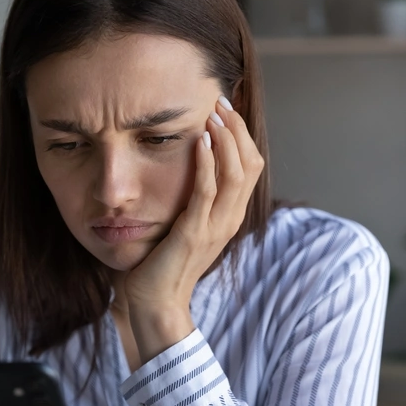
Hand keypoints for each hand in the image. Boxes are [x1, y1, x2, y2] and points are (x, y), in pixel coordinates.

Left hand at [123, 95, 264, 359]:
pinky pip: (207, 192)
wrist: (154, 303)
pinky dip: (207, 163)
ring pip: (236, 173)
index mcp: (229, 217)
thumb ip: (190, 201)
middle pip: (250, 164)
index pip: (250, 167)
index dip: (243, 135)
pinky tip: (200, 141)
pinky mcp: (194, 233)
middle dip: (238, 129)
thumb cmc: (161, 264)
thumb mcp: (183, 226)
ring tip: (213, 113)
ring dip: (226, 139)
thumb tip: (184, 169)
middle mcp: (229, 220)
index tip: (227, 109)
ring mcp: (215, 227)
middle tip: (221, 101)